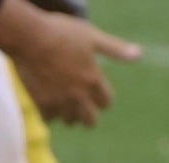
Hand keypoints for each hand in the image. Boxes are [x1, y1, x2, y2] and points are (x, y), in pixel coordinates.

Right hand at [0, 0, 138, 126]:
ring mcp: (58, 100)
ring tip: (68, 111)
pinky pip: (49, 118)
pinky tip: (50, 106)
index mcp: (93, 79)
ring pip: (69, 121)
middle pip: (90, 119)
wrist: (30, 39)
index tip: (100, 98)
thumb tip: (138, 56)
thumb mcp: (93, 37)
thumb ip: (115, 49)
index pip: (106, 102)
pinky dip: (52, 114)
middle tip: (86, 115)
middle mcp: (77, 94)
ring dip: (71, 116)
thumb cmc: (63, 34)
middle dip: (90, 117)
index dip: (104, 100)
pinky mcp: (39, 103)